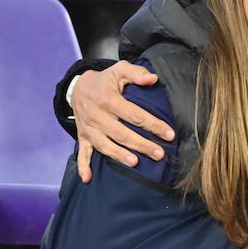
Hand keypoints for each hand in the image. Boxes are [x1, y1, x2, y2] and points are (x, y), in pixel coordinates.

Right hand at [71, 62, 175, 181]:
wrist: (78, 87)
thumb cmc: (105, 81)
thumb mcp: (119, 70)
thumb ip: (136, 73)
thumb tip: (153, 78)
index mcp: (108, 99)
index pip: (135, 115)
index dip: (153, 125)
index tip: (169, 135)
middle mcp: (97, 115)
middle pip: (122, 133)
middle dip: (141, 145)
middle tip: (159, 154)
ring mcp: (88, 128)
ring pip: (104, 144)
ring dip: (119, 155)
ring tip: (135, 163)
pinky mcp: (82, 136)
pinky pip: (82, 153)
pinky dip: (83, 166)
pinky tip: (88, 178)